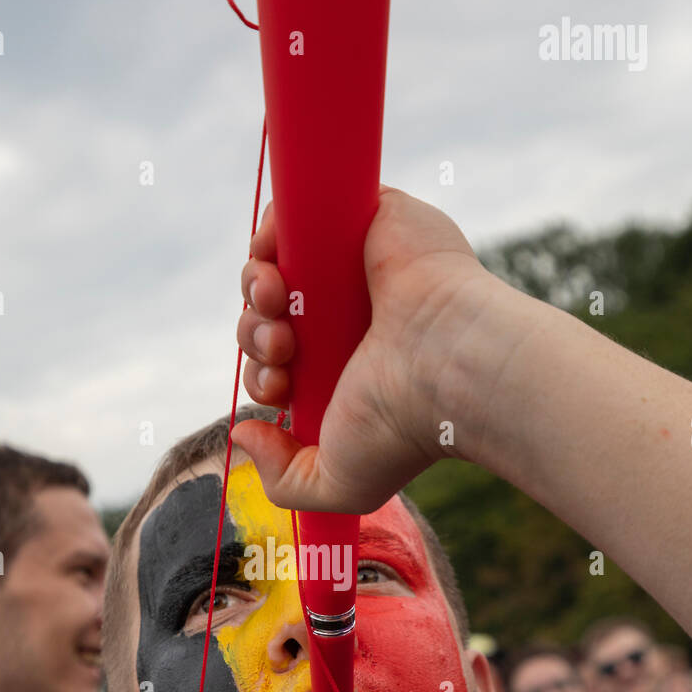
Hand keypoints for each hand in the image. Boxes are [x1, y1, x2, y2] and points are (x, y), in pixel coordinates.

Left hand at [233, 186, 494, 512]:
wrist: (448, 365)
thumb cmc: (402, 425)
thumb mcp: (338, 482)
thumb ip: (284, 480)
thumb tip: (244, 436)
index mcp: (345, 368)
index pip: (279, 362)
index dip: (260, 372)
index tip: (278, 387)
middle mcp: (348, 318)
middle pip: (269, 317)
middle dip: (256, 335)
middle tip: (281, 346)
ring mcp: (354, 266)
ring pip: (275, 265)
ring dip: (255, 289)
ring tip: (277, 304)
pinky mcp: (365, 218)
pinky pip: (296, 209)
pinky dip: (270, 229)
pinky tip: (275, 258)